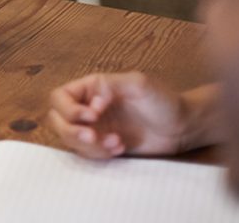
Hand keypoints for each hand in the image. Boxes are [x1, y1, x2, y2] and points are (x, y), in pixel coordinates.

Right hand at [46, 72, 190, 158]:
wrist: (182, 127)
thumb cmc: (162, 99)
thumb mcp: (138, 84)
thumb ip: (111, 86)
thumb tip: (92, 101)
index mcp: (91, 88)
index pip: (60, 97)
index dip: (69, 109)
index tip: (93, 116)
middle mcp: (87, 107)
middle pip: (57, 120)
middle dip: (71, 131)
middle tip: (93, 136)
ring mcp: (94, 128)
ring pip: (70, 140)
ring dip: (89, 145)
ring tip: (116, 142)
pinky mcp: (103, 146)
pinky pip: (87, 153)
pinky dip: (99, 154)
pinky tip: (120, 147)